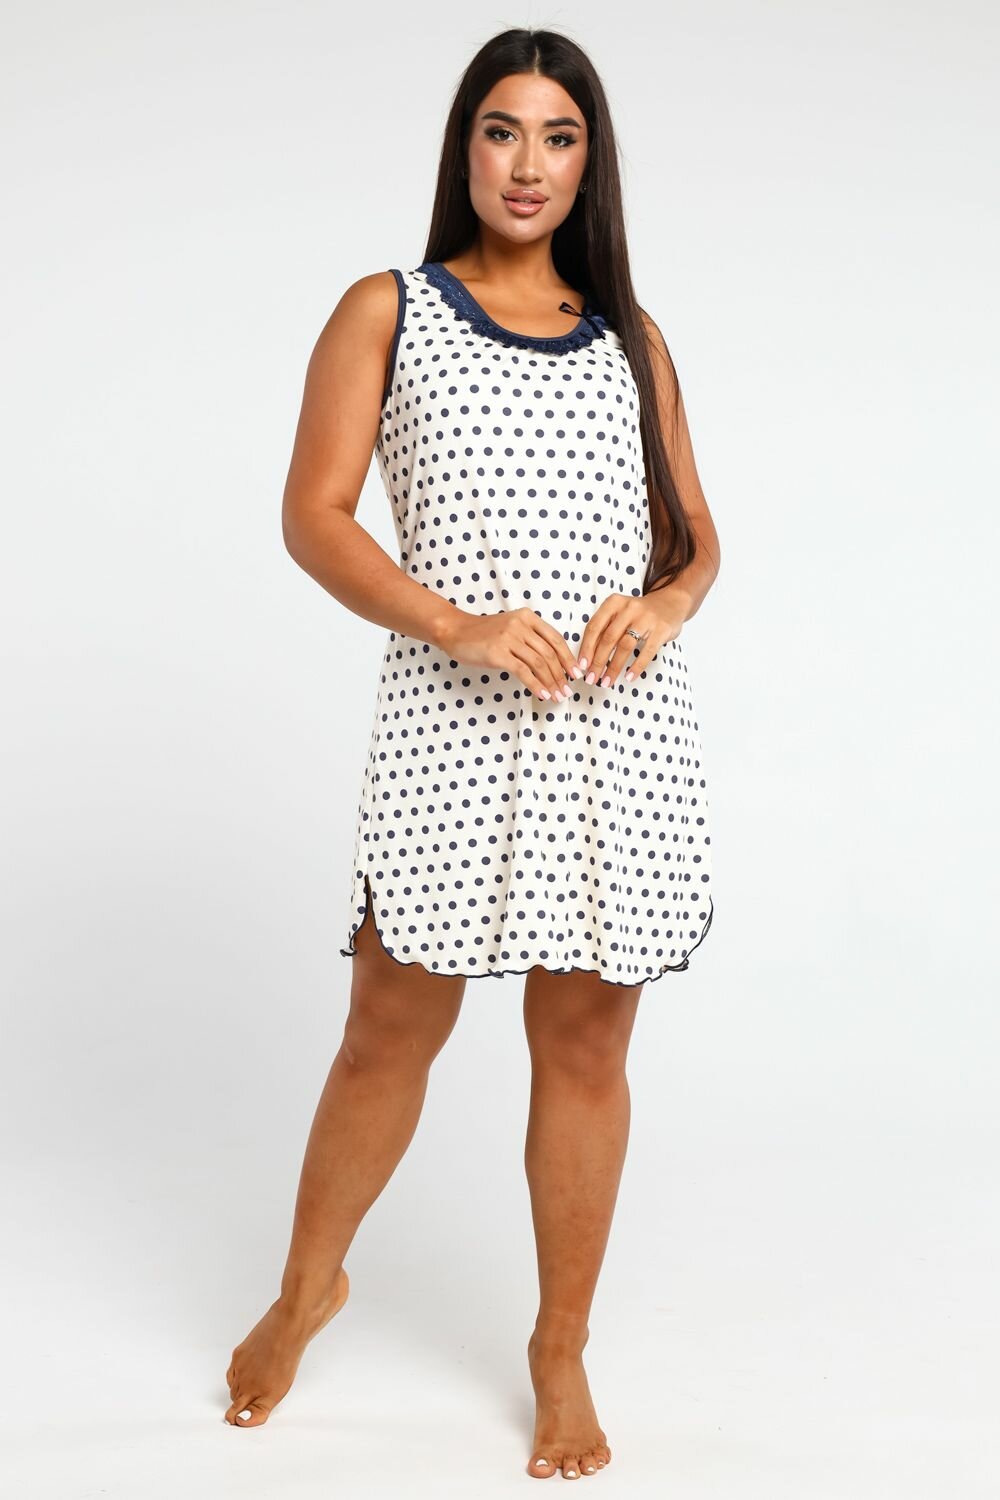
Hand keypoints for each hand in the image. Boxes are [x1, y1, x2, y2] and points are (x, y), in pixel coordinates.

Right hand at [439, 606, 585, 702]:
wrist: (455, 632)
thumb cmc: (483, 634)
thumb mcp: (511, 628)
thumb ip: (530, 639)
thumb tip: (552, 663)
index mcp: (527, 617)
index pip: (555, 639)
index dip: (568, 658)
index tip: (575, 673)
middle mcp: (520, 625)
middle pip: (549, 653)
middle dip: (561, 674)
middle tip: (566, 690)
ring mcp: (508, 638)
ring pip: (538, 663)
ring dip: (551, 682)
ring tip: (557, 695)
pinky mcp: (498, 653)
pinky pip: (523, 672)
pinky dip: (535, 685)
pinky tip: (542, 694)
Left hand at [577, 587, 690, 687]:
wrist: (671, 603)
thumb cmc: (639, 613)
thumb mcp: (620, 613)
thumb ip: (605, 629)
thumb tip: (587, 657)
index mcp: (614, 603)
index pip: (594, 626)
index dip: (586, 647)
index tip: (582, 665)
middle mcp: (629, 608)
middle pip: (608, 638)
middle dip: (598, 661)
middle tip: (591, 678)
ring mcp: (646, 618)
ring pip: (625, 646)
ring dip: (614, 667)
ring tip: (607, 681)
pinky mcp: (661, 629)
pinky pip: (647, 651)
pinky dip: (637, 667)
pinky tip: (629, 677)